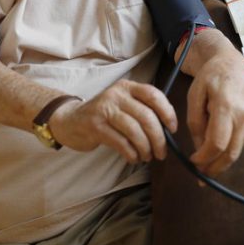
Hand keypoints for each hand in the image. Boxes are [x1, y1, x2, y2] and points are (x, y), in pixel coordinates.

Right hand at [50, 79, 176, 162]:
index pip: (153, 95)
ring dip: (145, 148)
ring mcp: (105, 109)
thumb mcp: (123, 104)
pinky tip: (134, 158)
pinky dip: (131, 153)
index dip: (167, 112)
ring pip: (134, 131)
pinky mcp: (95, 126)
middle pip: (146, 116)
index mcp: (127, 87)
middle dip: (158, 138)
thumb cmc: (104, 115)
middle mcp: (116, 95)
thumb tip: (168, 130)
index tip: (173, 129)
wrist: (71, 119)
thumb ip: (143, 110)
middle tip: (162, 152)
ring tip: (147, 156)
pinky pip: (121, 142)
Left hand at [186, 48, 243, 176]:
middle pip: (230, 153)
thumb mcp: (194, 95)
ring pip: (236, 150)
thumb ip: (195, 123)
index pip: (217, 143)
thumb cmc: (211, 77)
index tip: (193, 161)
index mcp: (227, 106)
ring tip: (207, 161)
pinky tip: (218, 144)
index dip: (204, 158)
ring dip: (221, 160)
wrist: (234, 64)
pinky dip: (229, 148)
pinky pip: (241, 142)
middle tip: (201, 174)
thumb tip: (199, 148)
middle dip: (214, 167)